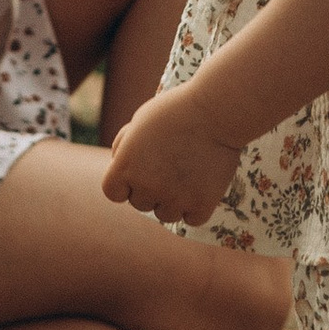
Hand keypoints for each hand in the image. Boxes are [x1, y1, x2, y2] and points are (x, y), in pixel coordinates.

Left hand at [102, 85, 243, 227]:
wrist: (215, 111)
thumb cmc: (176, 111)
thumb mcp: (139, 121)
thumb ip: (124, 146)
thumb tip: (119, 165)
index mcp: (125, 166)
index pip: (113, 192)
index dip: (125, 183)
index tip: (139, 171)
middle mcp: (147, 186)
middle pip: (140, 203)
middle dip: (151, 189)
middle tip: (170, 166)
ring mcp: (175, 198)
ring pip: (166, 214)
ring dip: (173, 201)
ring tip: (187, 175)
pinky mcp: (201, 204)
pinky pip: (192, 218)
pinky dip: (197, 207)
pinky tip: (202, 186)